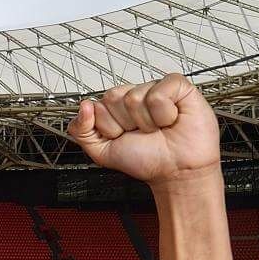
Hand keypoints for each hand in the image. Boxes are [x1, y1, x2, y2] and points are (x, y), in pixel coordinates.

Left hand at [67, 73, 219, 184]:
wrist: (177, 172)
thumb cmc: (148, 160)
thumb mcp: (103, 152)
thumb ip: (81, 131)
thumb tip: (84, 106)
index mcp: (116, 107)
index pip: (98, 105)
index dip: (110, 127)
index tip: (124, 136)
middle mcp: (134, 95)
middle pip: (113, 97)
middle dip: (126, 124)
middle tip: (143, 133)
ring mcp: (155, 88)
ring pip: (135, 97)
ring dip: (147, 122)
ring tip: (158, 128)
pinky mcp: (177, 87)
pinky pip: (158, 94)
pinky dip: (164, 114)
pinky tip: (171, 119)